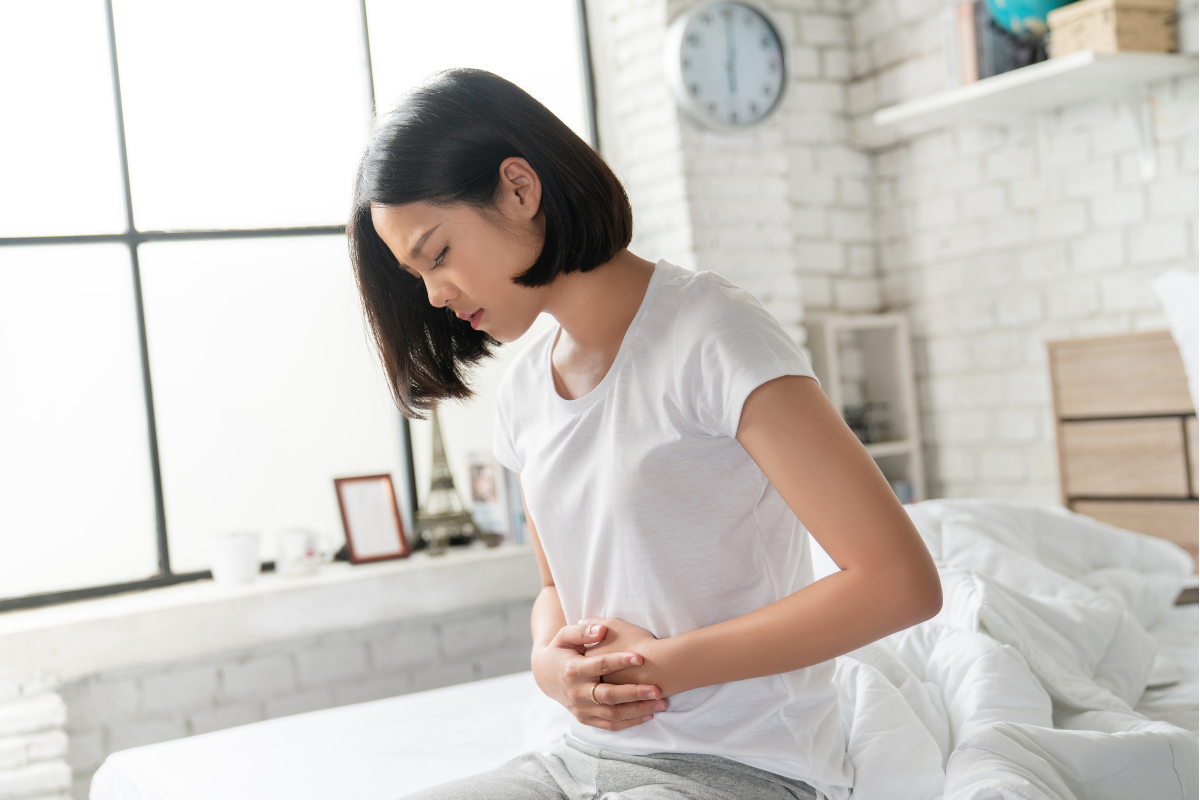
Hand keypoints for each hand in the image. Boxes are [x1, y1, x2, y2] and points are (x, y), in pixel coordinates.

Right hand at [530, 622, 667, 731]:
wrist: (545, 676)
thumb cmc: (560, 651)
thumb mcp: (564, 636)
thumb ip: (582, 631)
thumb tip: (601, 629)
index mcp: (572, 670)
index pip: (600, 665)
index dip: (620, 661)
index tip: (641, 656)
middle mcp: (576, 692)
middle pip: (609, 695)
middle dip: (635, 693)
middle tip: (658, 689)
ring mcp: (580, 709)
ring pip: (612, 714)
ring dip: (638, 710)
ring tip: (661, 703)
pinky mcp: (585, 719)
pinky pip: (609, 726)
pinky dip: (629, 723)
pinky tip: (649, 715)